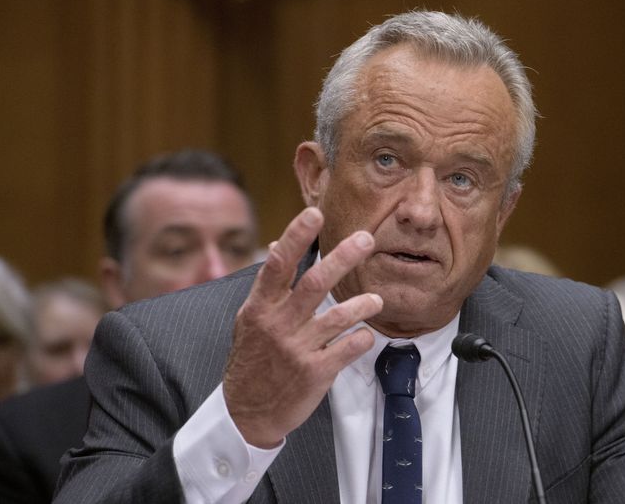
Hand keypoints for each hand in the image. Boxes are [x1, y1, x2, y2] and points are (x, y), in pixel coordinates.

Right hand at [223, 207, 381, 447]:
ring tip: (377, 299)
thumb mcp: (250, 320)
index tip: (315, 213)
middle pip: (315, 283)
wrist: (247, 411)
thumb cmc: (252, 359)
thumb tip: (274, 244)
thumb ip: (267, 286)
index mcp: (260, 307)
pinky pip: (347, 348)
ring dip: (362, 304)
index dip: (296, 237)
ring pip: (337, 316)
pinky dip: (361, 338)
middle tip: (367, 239)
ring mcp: (297, 349)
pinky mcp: (315, 372)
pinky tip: (365, 335)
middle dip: (344, 258)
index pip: (278, 264)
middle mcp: (278, 324)